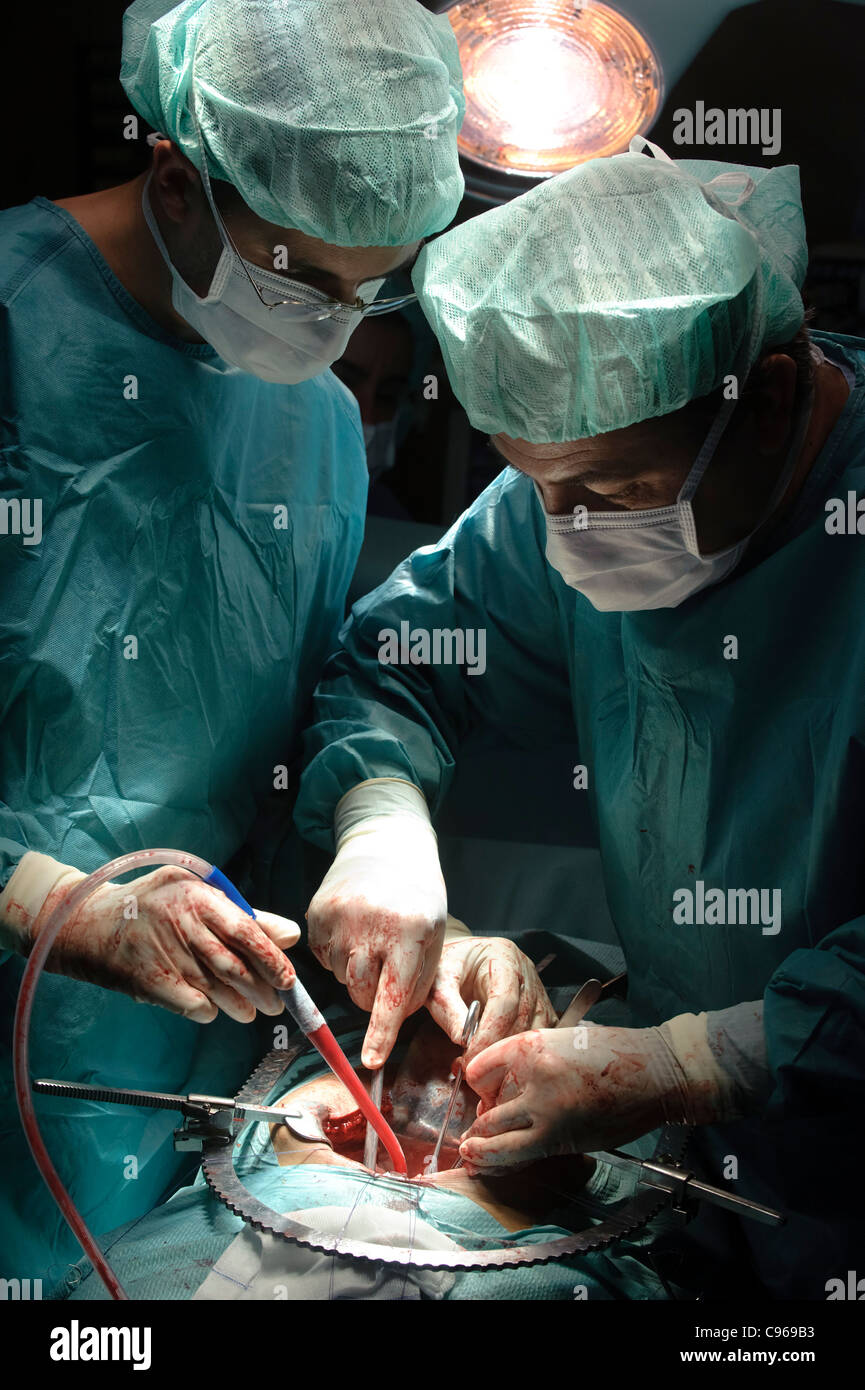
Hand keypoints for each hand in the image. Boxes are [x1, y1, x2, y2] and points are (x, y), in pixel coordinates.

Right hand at [39, 866, 298, 1022]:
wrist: (89, 924)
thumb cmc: (154, 905)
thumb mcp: (195, 893)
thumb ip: (244, 914)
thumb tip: (291, 935)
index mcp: (198, 896)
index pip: (246, 930)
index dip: (272, 958)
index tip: (288, 979)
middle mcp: (182, 923)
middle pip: (234, 965)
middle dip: (262, 990)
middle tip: (276, 1004)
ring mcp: (164, 953)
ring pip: (217, 988)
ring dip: (240, 1005)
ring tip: (250, 1011)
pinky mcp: (149, 980)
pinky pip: (192, 1004)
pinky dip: (208, 1011)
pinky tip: (213, 1010)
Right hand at [307, 818, 446, 1068]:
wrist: (385, 846)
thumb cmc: (416, 899)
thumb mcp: (434, 936)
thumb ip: (423, 983)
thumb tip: (418, 1025)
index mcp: (408, 930)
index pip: (393, 994)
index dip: (382, 1032)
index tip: (372, 1061)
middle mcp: (370, 924)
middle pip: (362, 994)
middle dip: (374, 995)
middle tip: (387, 967)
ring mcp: (338, 918)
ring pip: (342, 979)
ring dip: (356, 971)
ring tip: (370, 938)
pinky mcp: (316, 914)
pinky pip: (323, 959)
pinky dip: (337, 954)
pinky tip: (352, 929)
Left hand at [425, 934, 555, 1061]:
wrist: (458, 961)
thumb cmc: (448, 968)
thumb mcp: (438, 982)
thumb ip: (448, 1008)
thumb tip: (461, 1039)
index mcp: (502, 956)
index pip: (505, 999)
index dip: (489, 1032)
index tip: (470, 1056)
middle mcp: (526, 970)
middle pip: (524, 1016)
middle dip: (498, 1048)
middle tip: (473, 1069)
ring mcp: (537, 987)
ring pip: (536, 1028)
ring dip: (512, 1053)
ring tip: (483, 1067)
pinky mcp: (539, 1005)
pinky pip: (540, 1033)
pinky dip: (523, 1051)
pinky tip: (500, 1060)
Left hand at [459, 1024, 682, 1172]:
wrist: (656, 1072)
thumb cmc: (613, 1053)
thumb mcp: (562, 1040)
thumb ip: (531, 1061)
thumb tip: (503, 1085)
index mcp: (532, 1047)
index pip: (479, 1069)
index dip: (474, 1081)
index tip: (477, 1087)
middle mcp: (535, 1080)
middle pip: (487, 1111)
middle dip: (475, 1127)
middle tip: (470, 1134)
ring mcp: (549, 1114)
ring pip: (499, 1142)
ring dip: (481, 1152)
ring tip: (470, 1155)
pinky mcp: (564, 1140)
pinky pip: (524, 1155)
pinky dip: (505, 1162)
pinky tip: (493, 1165)